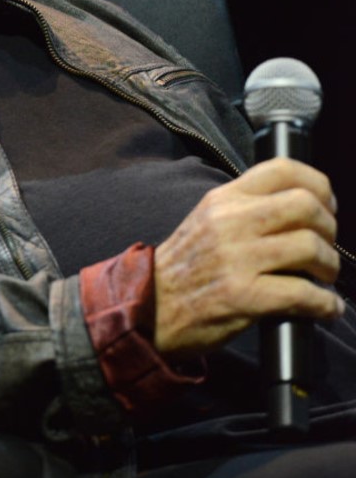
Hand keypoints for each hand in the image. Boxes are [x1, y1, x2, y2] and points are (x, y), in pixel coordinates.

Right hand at [153, 157, 342, 357]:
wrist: (149, 308)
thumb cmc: (183, 269)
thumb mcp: (206, 221)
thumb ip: (244, 208)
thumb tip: (297, 207)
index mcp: (223, 199)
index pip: (282, 169)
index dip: (318, 184)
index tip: (326, 204)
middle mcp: (230, 222)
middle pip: (305, 206)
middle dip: (329, 228)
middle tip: (325, 246)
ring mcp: (236, 259)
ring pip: (310, 247)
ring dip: (329, 267)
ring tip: (323, 278)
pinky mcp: (242, 296)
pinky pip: (304, 293)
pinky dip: (325, 303)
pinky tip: (324, 307)